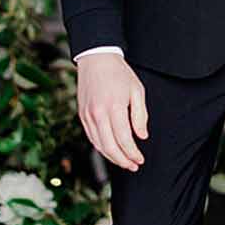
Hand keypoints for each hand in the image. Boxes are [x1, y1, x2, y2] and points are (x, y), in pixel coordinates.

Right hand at [77, 50, 148, 171]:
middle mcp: (98, 113)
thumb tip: (142, 136)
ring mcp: (88, 115)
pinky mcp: (82, 115)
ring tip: (124, 162)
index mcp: (114, 107)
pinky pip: (91, 137)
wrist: (96, 58)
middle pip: (110, 147)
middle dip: (123, 160)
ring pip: (99, 145)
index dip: (132, 153)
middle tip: (134, 165)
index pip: (124, 139)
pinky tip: (111, 151)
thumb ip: (140, 115)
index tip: (140, 159)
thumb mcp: (137, 90)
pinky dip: (101, 148)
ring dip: (112, 157)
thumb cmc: (119, 73)